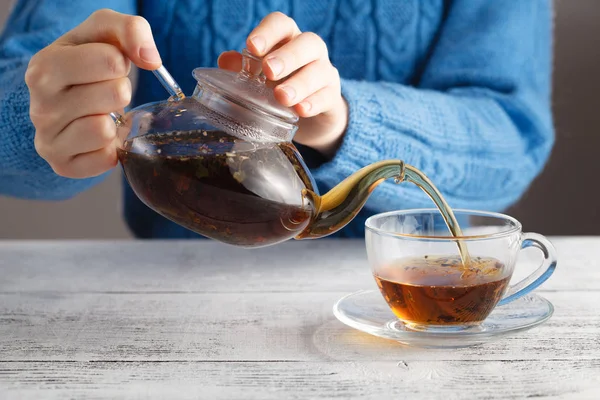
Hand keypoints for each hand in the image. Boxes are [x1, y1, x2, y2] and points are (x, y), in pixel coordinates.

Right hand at [25, 9, 160, 177]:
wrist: (65, 99)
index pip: (111, 61)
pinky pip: (106, 159)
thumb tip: (151, 59)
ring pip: (106, 130)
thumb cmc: (89, 62)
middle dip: (121, 91)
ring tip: (101, 114)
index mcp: (45, 66)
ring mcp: (48, 139)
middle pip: (116, 95)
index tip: (107, 66)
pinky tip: (99, 138)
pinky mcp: (63, 166)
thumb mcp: (104, 33)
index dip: (120, 62)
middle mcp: (39, 105)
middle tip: (106, 93)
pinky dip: (112, 148)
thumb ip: (131, 29)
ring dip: (116, 122)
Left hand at [218, 12, 347, 156]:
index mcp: (287, 41)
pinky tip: (301, 110)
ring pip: (319, 70)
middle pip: (307, 43)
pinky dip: (314, 103)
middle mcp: (309, 52)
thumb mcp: (258, 79)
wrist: (309, 117)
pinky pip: (327, 96)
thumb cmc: (277, 88)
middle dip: (288, 56)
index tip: (252, 46)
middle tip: (269, 70)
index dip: (268, 32)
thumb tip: (225, 60)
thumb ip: (242, 69)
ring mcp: (324, 73)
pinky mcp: (332, 97)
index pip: (281, 25)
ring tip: (282, 97)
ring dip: (300, 83)